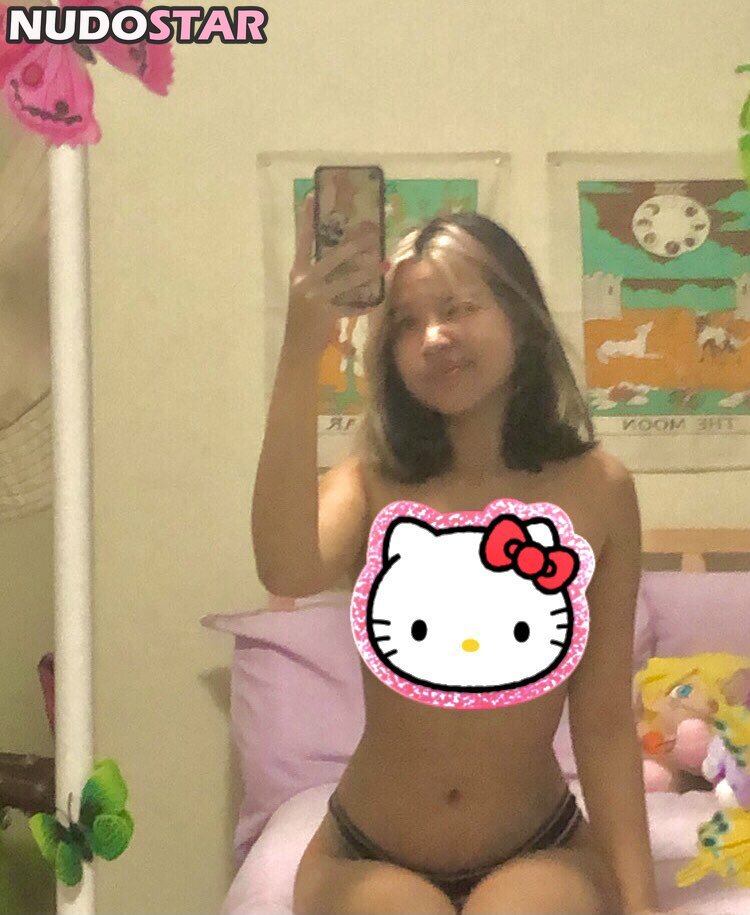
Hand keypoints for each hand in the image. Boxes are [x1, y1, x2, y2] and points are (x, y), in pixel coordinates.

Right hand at [285, 195, 383, 354]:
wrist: (297, 349)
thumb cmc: (303, 319)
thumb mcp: (305, 292)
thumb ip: (319, 275)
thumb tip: (346, 257)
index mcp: (298, 273)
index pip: (302, 241)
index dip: (306, 219)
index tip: (312, 196)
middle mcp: (304, 282)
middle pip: (332, 257)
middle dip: (353, 245)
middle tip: (372, 233)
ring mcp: (314, 298)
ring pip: (345, 280)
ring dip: (367, 272)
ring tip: (384, 264)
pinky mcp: (325, 315)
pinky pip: (350, 306)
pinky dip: (365, 304)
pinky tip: (378, 300)